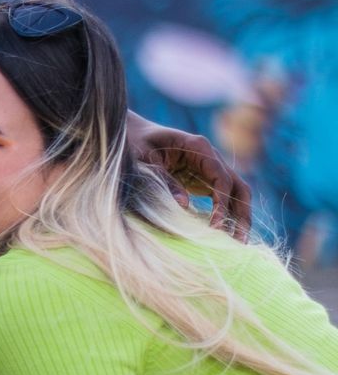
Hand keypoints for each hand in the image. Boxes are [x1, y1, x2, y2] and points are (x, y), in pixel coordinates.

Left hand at [124, 110, 251, 236]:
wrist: (133, 132)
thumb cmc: (137, 142)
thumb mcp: (145, 159)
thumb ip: (164, 180)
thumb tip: (183, 205)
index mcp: (199, 147)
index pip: (221, 179)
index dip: (222, 204)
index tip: (216, 226)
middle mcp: (211, 157)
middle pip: (238, 186)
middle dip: (242, 213)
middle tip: (239, 240)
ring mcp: (211, 168)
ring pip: (236, 193)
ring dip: (239, 216)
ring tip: (239, 242)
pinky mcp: (204, 179)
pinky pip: (222, 198)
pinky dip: (226, 214)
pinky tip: (224, 233)